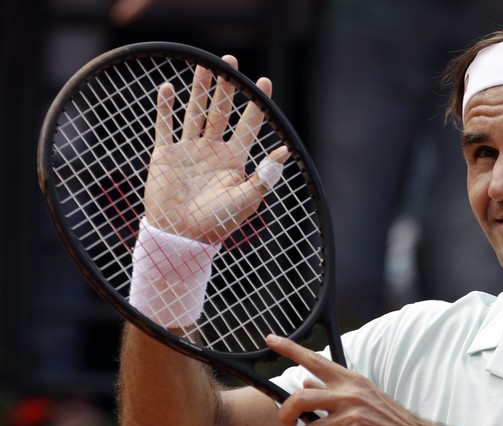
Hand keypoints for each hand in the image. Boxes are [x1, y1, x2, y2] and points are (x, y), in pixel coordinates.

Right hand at [144, 55, 290, 242]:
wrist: (181, 238)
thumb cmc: (218, 223)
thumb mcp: (246, 200)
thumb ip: (265, 176)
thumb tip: (286, 151)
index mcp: (235, 159)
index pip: (249, 124)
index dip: (257, 103)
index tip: (264, 81)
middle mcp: (213, 150)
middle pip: (221, 110)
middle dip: (227, 86)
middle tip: (231, 61)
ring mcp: (189, 150)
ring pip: (195, 112)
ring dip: (199, 89)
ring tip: (205, 64)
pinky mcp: (166, 155)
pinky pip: (165, 127)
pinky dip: (165, 108)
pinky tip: (168, 87)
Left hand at [267, 335, 431, 425]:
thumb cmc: (391, 424)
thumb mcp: (366, 397)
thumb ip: (336, 389)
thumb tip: (305, 380)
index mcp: (352, 381)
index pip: (314, 359)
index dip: (289, 348)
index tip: (270, 339)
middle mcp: (349, 394)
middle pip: (298, 398)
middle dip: (286, 415)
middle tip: (289, 424)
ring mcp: (352, 416)